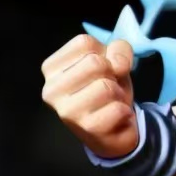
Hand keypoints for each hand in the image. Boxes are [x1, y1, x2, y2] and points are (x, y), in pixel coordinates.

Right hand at [41, 33, 138, 157]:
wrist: (113, 132)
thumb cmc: (107, 91)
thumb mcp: (113, 62)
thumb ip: (118, 50)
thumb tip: (118, 62)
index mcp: (51, 69)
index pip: (83, 42)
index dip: (104, 53)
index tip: (103, 69)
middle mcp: (51, 90)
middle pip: (94, 62)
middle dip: (112, 73)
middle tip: (108, 88)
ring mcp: (66, 111)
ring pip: (106, 86)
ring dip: (118, 94)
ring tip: (111, 102)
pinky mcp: (86, 128)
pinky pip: (117, 108)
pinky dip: (124, 111)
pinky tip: (115, 117)